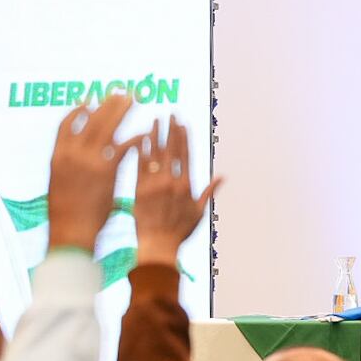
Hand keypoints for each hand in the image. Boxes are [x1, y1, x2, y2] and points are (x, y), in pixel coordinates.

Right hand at [47, 94, 142, 251]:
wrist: (71, 232)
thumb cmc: (66, 213)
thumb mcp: (60, 183)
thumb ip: (68, 165)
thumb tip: (75, 156)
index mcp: (57, 155)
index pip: (66, 124)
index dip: (78, 110)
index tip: (90, 100)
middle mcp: (72, 153)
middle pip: (90, 120)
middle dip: (107, 104)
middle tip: (121, 92)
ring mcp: (89, 160)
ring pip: (107, 128)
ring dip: (121, 111)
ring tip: (134, 100)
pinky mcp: (107, 171)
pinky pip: (124, 148)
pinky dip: (135, 138)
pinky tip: (146, 132)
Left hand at [134, 117, 222, 267]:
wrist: (158, 246)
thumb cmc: (179, 232)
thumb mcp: (199, 212)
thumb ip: (208, 192)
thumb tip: (221, 178)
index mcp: (187, 186)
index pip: (186, 155)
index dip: (184, 138)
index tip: (183, 124)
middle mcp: (172, 182)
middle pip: (172, 150)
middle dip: (171, 130)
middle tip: (170, 114)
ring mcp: (154, 184)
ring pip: (156, 154)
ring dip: (156, 135)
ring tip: (155, 119)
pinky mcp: (139, 190)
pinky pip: (140, 166)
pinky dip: (140, 151)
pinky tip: (139, 137)